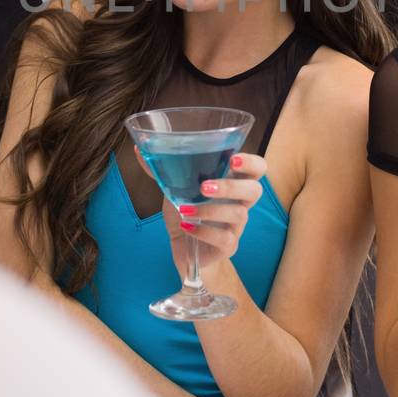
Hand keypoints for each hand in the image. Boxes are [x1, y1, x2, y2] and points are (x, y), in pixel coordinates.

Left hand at [153, 152, 264, 275]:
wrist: (184, 249)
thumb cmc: (186, 212)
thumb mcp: (175, 188)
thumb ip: (164, 168)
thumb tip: (140, 147)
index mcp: (231, 183)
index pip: (257, 169)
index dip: (251, 162)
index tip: (232, 159)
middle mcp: (239, 203)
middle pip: (255, 190)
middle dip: (232, 186)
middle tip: (206, 187)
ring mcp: (236, 226)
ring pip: (239, 215)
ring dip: (210, 210)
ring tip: (185, 209)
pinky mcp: (228, 246)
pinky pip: (225, 239)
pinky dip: (204, 231)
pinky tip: (186, 226)